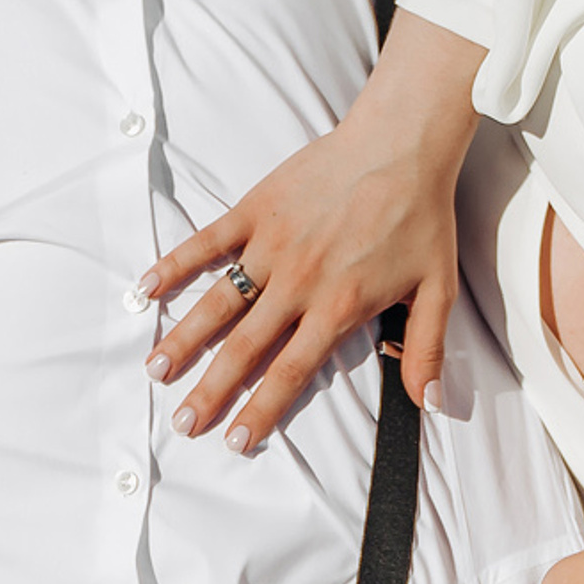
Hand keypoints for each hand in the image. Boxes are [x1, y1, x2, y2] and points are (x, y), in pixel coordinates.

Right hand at [137, 11, 487, 448]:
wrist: (402, 144)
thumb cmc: (420, 216)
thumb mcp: (436, 290)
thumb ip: (426, 351)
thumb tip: (430, 404)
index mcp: (336, 307)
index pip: (290, 372)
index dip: (259, 410)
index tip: (233, 440)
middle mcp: (297, 282)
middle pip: (244, 349)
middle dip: (210, 390)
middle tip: (183, 422)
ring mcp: (271, 244)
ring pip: (218, 302)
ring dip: (184, 339)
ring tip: (156, 370)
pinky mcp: (255, 209)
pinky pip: (207, 241)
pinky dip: (175, 264)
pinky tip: (147, 287)